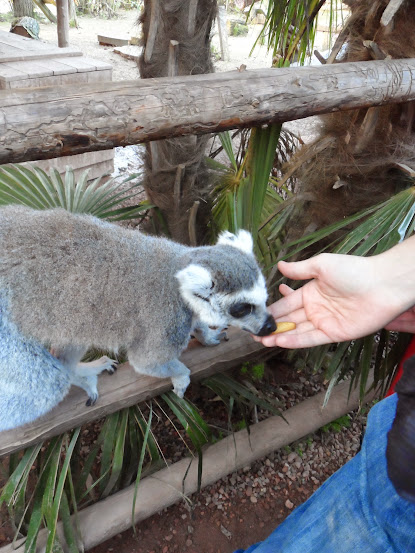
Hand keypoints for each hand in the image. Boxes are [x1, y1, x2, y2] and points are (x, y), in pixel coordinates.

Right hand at [255, 251, 414, 348]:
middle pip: (289, 319)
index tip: (254, 314)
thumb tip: (279, 265)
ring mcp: (324, 322)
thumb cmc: (354, 270)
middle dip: (271, 326)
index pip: (286, 302)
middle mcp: (315, 308)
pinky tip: (280, 341)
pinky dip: (295, 341)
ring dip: (279, 336)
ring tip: (261, 340)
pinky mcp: (334, 334)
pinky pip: (310, 339)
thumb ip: (299, 270)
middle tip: (253, 332)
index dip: (271, 309)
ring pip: (296, 331)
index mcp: (311, 292)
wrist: (381, 285)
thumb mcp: (321, 265)